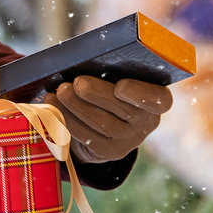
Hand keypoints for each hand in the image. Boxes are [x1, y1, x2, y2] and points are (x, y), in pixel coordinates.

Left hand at [54, 76, 172, 164]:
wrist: (105, 119)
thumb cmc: (111, 84)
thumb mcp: (117, 76)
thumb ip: (111, 69)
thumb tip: (83, 61)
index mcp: (156, 99)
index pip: (158, 100)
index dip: (139, 95)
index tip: (119, 86)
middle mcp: (146, 123)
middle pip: (124, 111)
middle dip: (97, 95)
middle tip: (76, 82)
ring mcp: (127, 140)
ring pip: (101, 124)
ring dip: (76, 106)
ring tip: (60, 92)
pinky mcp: (107, 151)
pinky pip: (86, 136)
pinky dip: (67, 120)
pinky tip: (54, 106)